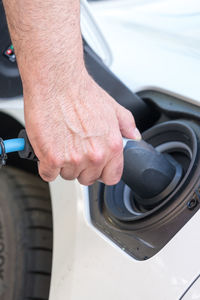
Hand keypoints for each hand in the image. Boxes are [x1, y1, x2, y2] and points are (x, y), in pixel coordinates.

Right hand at [24, 70, 140, 184]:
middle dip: (80, 167)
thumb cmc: (81, 93)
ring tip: (61, 142)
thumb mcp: (112, 107)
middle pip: (87, 178)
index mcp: (112, 147)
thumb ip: (127, 125)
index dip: (101, 172)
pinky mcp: (52, 159)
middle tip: (73, 148)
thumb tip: (134, 135)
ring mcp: (73, 159)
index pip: (111, 177)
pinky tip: (49, 149)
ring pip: (67, 175)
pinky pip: (48, 174)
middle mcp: (95, 156)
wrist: (56, 82)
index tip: (94, 166)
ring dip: (63, 164)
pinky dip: (46, 165)